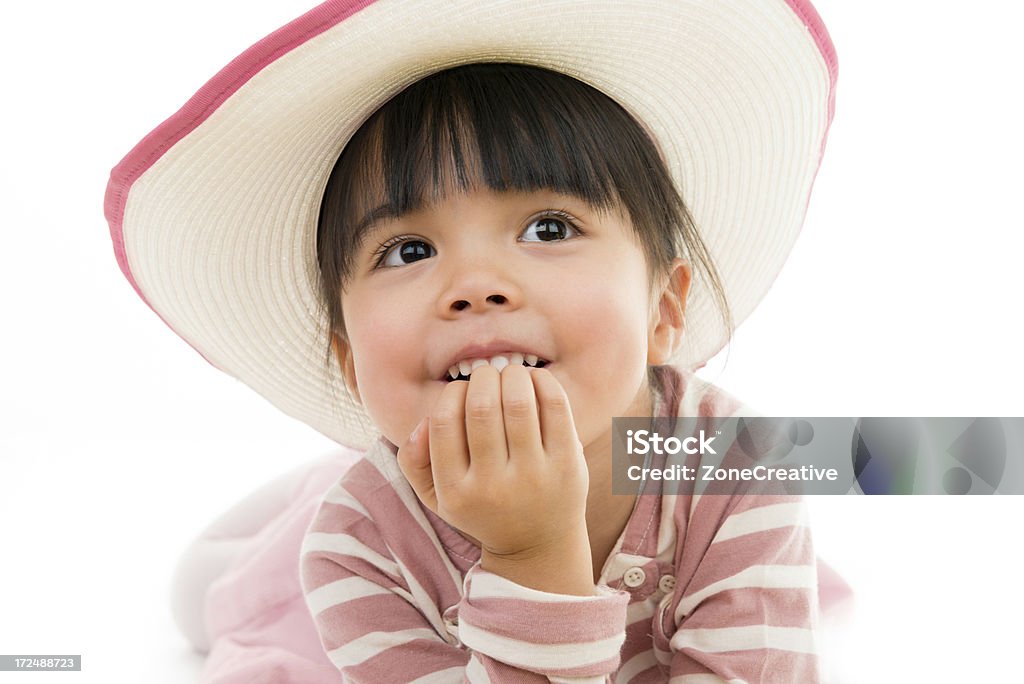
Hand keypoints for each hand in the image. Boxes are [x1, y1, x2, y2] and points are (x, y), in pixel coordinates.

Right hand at [397, 364, 589, 561]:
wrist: (538, 546)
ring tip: (510, 375)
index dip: (452, 392)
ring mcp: (533, 476)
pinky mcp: (567, 465)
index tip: (463, 391)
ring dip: (512, 375)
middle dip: (484, 376)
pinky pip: (555, 407)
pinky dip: (543, 382)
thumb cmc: (482, 508)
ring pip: (518, 402)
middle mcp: (493, 487)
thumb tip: (422, 422)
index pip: (443, 421)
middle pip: (481, 406)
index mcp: (455, 492)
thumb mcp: (436, 496)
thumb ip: (413, 459)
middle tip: (488, 375)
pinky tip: (535, 380)